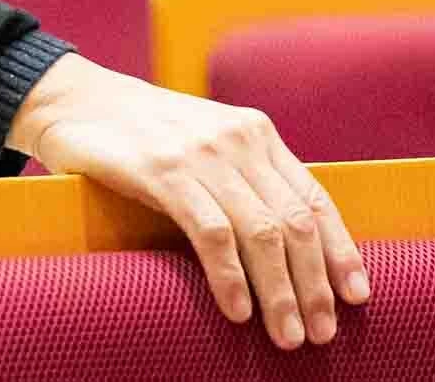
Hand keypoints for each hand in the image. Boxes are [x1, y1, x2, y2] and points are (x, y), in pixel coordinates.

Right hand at [7, 52, 368, 348]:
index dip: (340, 250)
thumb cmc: (145, 135)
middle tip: (322, 333)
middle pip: (294, 222)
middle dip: (314, 284)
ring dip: (280, 291)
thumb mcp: (206, 145)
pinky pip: (211, 232)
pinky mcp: (163, 171)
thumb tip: (289, 245)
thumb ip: (245, 180)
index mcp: (257, 134)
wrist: (77, 99)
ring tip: (288, 336)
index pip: (314, 198)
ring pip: (261, 232)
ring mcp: (202, 154)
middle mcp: (239, 140)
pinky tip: (239, 310)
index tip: (357, 295)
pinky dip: (230, 276)